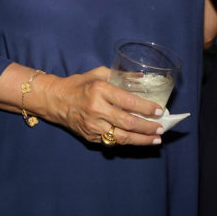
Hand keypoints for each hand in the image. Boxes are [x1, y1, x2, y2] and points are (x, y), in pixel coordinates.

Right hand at [40, 67, 164, 145]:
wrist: (54, 100)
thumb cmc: (78, 84)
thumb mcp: (98, 73)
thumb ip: (121, 75)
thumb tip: (142, 78)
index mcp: (100, 91)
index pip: (128, 102)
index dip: (146, 108)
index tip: (159, 110)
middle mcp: (97, 110)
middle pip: (128, 123)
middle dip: (148, 127)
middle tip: (161, 128)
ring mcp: (93, 126)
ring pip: (122, 137)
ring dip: (142, 140)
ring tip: (156, 139)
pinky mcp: (91, 137)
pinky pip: (113, 142)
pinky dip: (128, 142)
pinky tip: (139, 140)